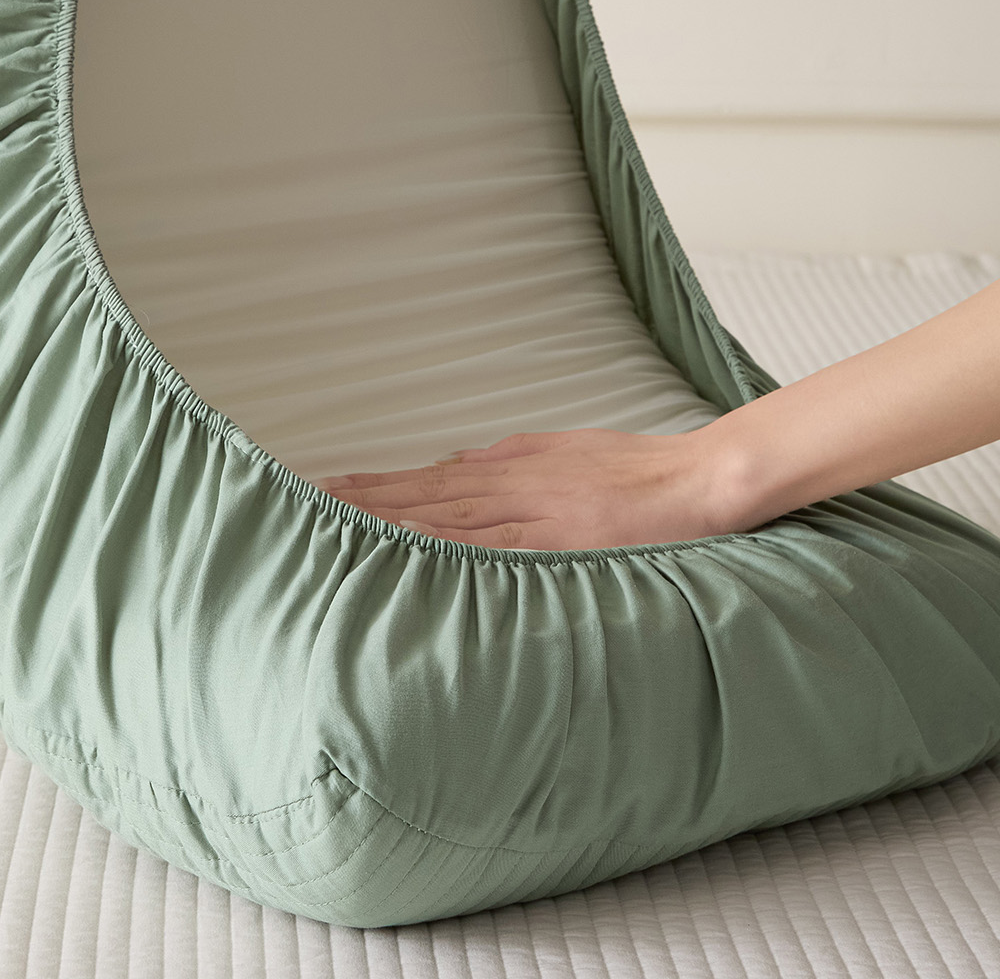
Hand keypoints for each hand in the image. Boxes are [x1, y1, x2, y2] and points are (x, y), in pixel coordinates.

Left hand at [318, 427, 745, 550]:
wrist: (697, 479)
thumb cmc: (636, 470)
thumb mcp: (560, 450)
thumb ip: (506, 461)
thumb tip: (457, 464)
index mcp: (510, 466)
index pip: (426, 480)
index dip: (373, 485)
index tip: (323, 487)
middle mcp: (510, 486)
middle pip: (420, 495)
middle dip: (360, 501)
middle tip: (303, 501)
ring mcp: (530, 512)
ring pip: (443, 517)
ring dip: (387, 520)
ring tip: (333, 522)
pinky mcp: (556, 540)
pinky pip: (489, 546)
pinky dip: (444, 546)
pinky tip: (405, 549)